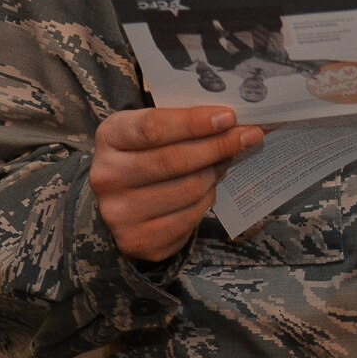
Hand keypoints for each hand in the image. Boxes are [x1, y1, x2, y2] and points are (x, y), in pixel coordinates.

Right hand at [91, 106, 263, 261]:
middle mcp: (107, 176)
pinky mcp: (136, 240)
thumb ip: (186, 121)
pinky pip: (188, 218)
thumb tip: (237, 121)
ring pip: (187, 189)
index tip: (229, 117)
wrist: (122, 199)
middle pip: (174, 160)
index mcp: (110, 137)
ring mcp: (118, 213)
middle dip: (219, 146)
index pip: (154, 127)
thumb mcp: (155, 128)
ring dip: (214, 174)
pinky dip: (206, 201)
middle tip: (249, 136)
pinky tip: (208, 190)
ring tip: (222, 164)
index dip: (194, 122)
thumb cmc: (147, 152)